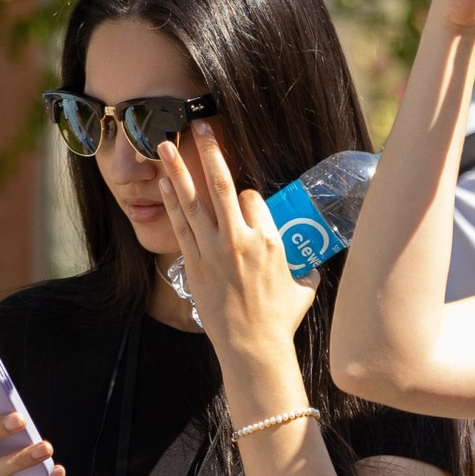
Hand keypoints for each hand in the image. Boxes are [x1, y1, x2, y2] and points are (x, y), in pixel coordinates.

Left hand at [158, 121, 319, 361]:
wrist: (252, 348)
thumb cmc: (281, 320)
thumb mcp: (304, 286)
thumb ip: (305, 265)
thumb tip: (311, 258)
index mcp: (270, 240)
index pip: (255, 199)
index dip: (250, 197)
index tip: (247, 205)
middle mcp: (240, 240)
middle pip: (223, 185)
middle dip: (210, 153)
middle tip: (199, 127)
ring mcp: (213, 251)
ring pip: (194, 201)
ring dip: (178, 170)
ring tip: (163, 145)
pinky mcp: (194, 263)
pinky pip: (181, 225)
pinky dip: (172, 202)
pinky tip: (165, 182)